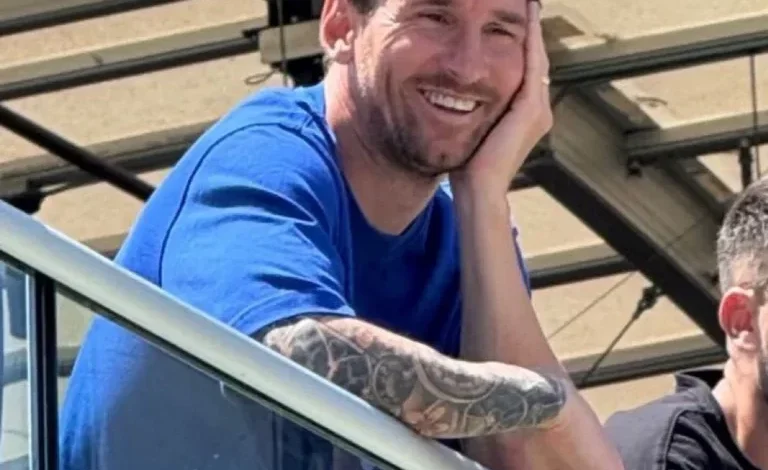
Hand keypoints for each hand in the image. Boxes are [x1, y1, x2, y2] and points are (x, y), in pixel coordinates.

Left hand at [449, 1, 551, 197]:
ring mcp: (538, 108)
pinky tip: (527, 13)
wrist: (479, 190)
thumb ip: (473, 113)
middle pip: (534, 59)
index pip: (524, 70)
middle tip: (526, 4)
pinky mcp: (531, 109)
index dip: (520, 44)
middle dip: (529, 30)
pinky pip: (531, 60)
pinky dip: (530, 36)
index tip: (513, 20)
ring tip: (528, 3)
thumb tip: (455, 100)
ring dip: (532, 27)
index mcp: (525, 115)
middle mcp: (537, 109)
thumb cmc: (469, 169)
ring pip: (536, 55)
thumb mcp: (472, 132)